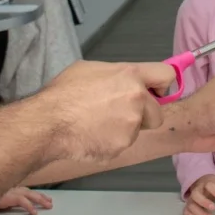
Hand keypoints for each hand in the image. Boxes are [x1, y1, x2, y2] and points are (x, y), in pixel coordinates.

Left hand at [0, 187, 52, 214]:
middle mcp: (9, 190)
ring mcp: (10, 188)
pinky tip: (38, 196)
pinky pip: (25, 190)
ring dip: (40, 196)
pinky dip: (33, 192)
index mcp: (4, 195)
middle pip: (28, 193)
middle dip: (40, 199)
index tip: (35, 213)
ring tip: (50, 201)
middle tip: (50, 206)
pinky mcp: (10, 188)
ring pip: (28, 191)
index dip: (28, 206)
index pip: (20, 199)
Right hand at [30, 61, 172, 163]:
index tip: (155, 93)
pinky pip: (122, 144)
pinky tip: (92, 136)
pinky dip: (110, 143)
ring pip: (138, 130)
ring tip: (97, 125)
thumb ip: (115, 75)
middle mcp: (136, 98)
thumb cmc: (64, 93)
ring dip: (124, 129)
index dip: (162, 86)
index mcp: (130, 75)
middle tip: (117, 115)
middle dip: (142, 115)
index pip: (167, 74)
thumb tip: (123, 81)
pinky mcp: (123, 144)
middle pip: (157, 112)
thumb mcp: (89, 69)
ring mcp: (131, 124)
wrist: (48, 123)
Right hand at [182, 174, 214, 214]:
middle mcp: (196, 190)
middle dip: (204, 202)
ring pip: (190, 205)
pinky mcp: (189, 206)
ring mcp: (191, 199)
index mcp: (206, 183)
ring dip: (200, 213)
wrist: (200, 181)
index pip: (209, 186)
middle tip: (214, 208)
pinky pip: (186, 212)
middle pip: (196, 195)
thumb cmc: (213, 184)